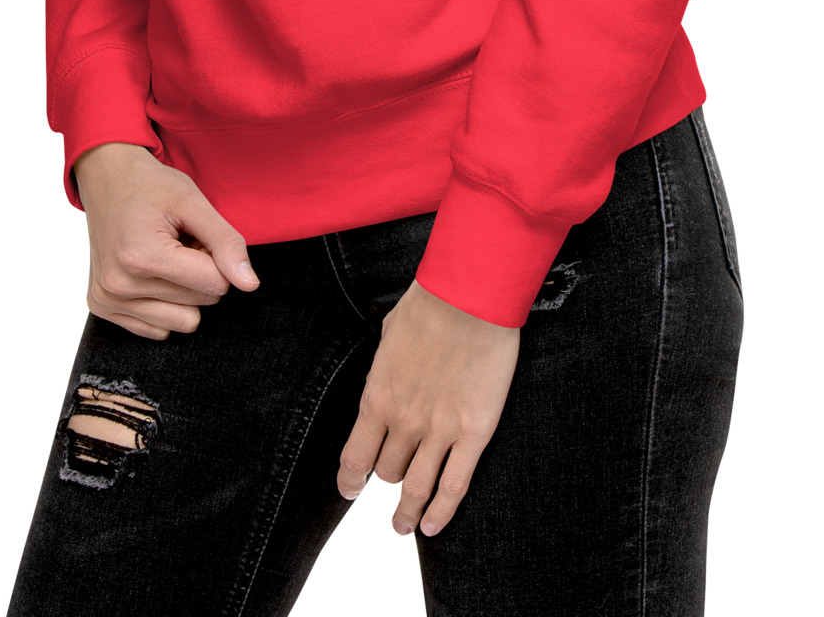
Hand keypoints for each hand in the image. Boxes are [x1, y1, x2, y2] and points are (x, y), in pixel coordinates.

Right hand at [72, 142, 259, 339]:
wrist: (107, 178)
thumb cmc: (151, 187)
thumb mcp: (194, 202)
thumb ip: (226, 242)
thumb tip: (250, 285)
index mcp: (141, 255)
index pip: (214, 283)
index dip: (216, 257)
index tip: (196, 234)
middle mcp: (118, 284)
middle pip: (200, 303)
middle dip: (200, 272)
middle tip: (179, 241)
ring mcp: (107, 299)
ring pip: (183, 322)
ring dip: (183, 290)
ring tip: (166, 256)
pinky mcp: (102, 307)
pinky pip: (159, 330)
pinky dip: (164, 302)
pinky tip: (150, 271)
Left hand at [335, 280, 519, 536]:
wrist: (470, 296)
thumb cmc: (430, 304)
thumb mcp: (388, 336)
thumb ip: (384, 370)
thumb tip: (383, 382)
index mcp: (378, 396)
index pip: (354, 457)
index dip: (350, 481)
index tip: (350, 491)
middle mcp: (403, 421)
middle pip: (388, 472)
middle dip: (389, 478)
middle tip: (393, 486)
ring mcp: (439, 431)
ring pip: (417, 489)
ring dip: (408, 514)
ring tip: (404, 526)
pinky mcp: (474, 433)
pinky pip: (453, 486)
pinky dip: (441, 513)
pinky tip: (433, 527)